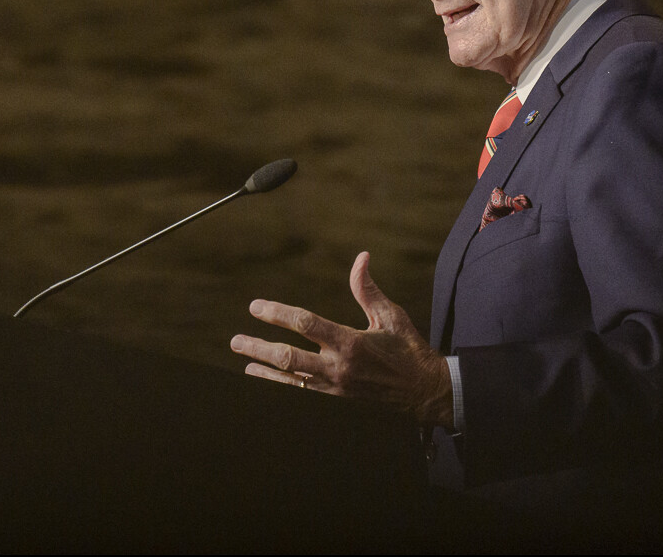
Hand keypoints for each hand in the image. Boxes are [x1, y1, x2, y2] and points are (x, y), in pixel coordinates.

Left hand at [229, 251, 453, 427]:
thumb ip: (367, 289)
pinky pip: (303, 399)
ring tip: (246, 366)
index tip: (256, 307)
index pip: (304, 324)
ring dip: (265, 374)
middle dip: (258, 349)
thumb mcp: (390, 316)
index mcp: (350, 343)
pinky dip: (283, 391)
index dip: (277, 313)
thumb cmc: (408, 350)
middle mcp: (339, 369)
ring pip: (290, 383)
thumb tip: (361, 257)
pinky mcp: (338, 406)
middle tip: (236, 341)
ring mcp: (336, 392)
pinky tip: (269, 386)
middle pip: (288, 358)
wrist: (426, 394)